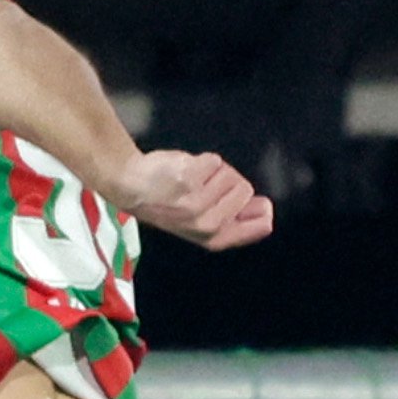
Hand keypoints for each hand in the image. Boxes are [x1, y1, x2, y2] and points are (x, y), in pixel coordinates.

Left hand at [114, 148, 276, 250]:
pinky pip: (214, 161)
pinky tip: (184, 170)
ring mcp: (198, 203)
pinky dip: (201, 160)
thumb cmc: (169, 203)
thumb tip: (266, 208)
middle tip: (203, 188)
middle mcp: (208, 225)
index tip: (245, 202)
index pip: (262, 225)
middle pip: (246, 190)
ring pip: (230, 174)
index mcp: (216, 238)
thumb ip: (234, 219)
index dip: (259, 208)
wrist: (131, 186)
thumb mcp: (202, 223)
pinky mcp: (190, 180)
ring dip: (214, 171)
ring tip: (191, 179)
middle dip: (229, 183)